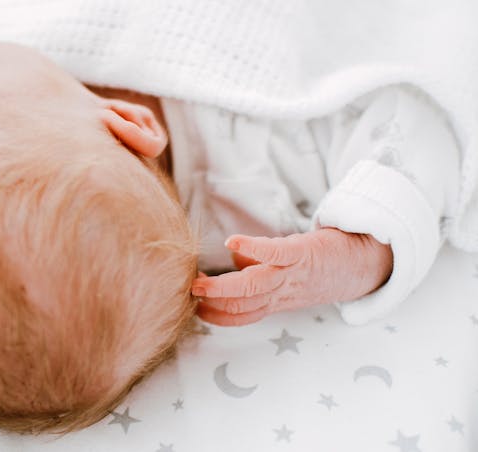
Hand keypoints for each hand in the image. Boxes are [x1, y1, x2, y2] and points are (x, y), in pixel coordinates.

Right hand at [192, 228, 392, 325]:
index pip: (245, 314)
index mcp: (279, 299)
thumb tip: (235, 257)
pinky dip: (254, 249)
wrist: (368, 261)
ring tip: (200, 282)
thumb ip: (263, 272)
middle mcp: (284, 291)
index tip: (195, 309)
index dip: (219, 315)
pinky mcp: (304, 252)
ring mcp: (293, 273)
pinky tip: (233, 243)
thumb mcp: (292, 278)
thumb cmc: (326, 267)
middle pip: (245, 303)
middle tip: (190, 295)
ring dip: (225, 287)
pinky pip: (276, 253)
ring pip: (254, 285)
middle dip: (215, 303)